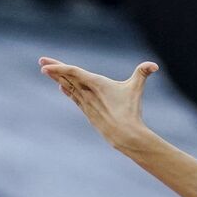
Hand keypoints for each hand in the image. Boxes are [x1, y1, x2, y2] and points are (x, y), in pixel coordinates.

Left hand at [39, 58, 158, 149]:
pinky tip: (62, 87)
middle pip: (67, 78)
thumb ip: (143, 73)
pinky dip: (67, 90)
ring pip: (68, 87)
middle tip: (41, 61)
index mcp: (96, 84)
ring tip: (47, 71)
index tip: (45, 65)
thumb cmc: (130, 110)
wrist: (124, 134)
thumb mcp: (136, 88)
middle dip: (54, 69)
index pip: (73, 72)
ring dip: (58, 78)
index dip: (58, 67)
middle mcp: (87, 93)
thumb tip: (154, 65)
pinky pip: (74, 98)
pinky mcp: (88, 111)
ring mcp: (86, 103)